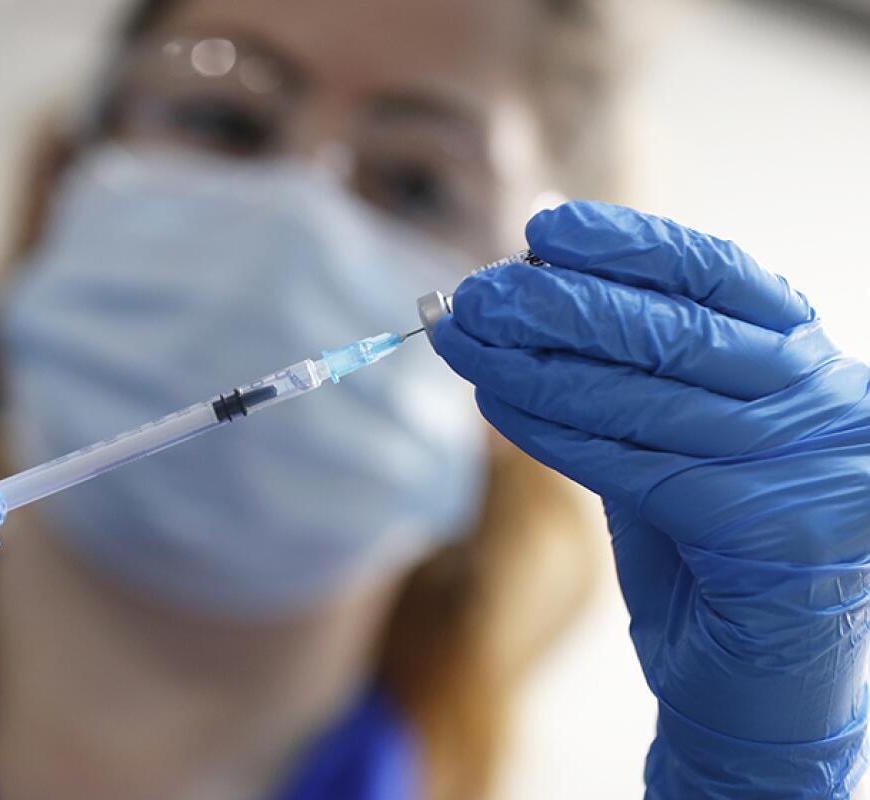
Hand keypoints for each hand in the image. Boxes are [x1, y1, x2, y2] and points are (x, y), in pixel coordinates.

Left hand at [432, 202, 869, 795]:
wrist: (758, 682)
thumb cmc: (711, 551)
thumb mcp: (680, 442)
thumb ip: (627, 377)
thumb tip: (529, 300)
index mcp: (811, 366)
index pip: (719, 276)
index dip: (629, 243)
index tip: (544, 227)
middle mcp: (827, 405)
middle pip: (673, 329)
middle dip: (559, 305)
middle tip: (474, 293)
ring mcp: (811, 469)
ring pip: (644, 395)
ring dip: (535, 364)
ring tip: (463, 341)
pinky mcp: (772, 534)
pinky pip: (633, 464)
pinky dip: (552, 430)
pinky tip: (494, 403)